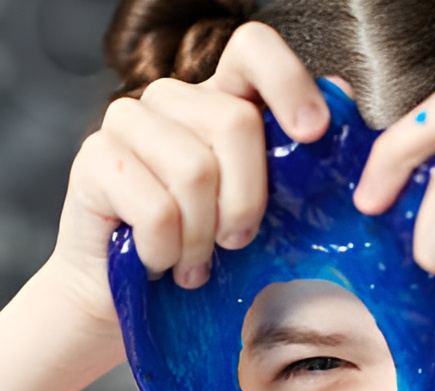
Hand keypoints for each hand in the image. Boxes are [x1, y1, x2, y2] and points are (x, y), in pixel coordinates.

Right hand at [44, 22, 331, 331]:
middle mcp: (169, 100)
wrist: (123, 298)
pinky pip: (156, 209)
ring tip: (192, 265)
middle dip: (246, 200)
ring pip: (195, 170)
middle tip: (235, 244)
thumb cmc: (195, 255)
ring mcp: (126, 123)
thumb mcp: (257, 212)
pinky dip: (166, 251)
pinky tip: (157, 263)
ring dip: (201, 237)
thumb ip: (293, 160)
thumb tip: (340, 99)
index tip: (311, 134)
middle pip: (234, 122)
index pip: (252, 49)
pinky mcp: (93, 159)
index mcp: (215, 101)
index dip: (287, 81)